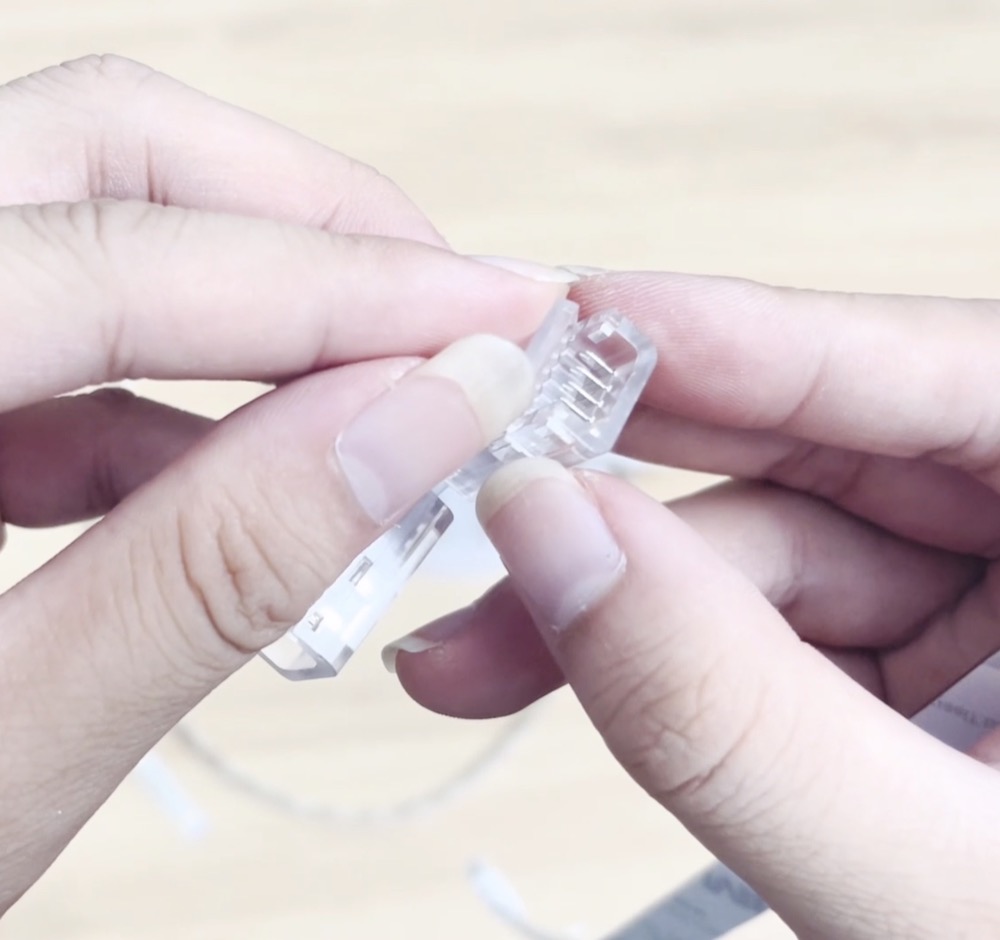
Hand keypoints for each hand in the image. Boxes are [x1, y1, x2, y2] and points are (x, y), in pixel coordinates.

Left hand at [0, 55, 569, 911]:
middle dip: (308, 223)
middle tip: (445, 310)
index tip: (497, 320)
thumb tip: (413, 426)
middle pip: (96, 150)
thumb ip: (214, 573)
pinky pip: (50, 328)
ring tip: (377, 393)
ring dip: (258, 294)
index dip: (345, 287)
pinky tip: (234, 471)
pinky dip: (172, 384)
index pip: (113, 260)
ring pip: (85, 213)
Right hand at [391, 273, 999, 937]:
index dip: (744, 336)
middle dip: (635, 479)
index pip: (938, 373)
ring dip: (609, 595)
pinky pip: (765, 623)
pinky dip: (655, 652)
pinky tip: (555, 674)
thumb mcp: (936, 888)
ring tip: (468, 652)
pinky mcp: (913, 665)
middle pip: (825, 450)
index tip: (577, 315)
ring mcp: (984, 604)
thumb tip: (549, 533)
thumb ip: (729, 711)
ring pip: (767, 551)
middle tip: (483, 482)